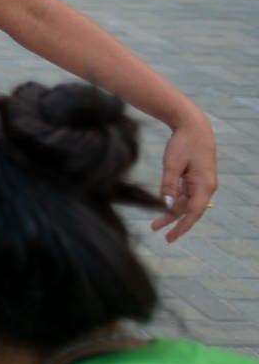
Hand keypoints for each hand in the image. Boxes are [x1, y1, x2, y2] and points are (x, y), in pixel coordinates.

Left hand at [151, 114, 216, 240]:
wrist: (193, 125)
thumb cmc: (183, 143)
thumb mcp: (172, 164)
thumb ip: (169, 185)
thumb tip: (165, 205)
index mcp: (204, 186)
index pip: (193, 212)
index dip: (182, 226)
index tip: (171, 238)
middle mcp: (206, 187)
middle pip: (189, 210)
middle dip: (174, 222)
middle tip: (160, 234)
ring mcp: (202, 183)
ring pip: (186, 203)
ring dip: (172, 213)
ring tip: (155, 224)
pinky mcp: (196, 178)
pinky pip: (186, 195)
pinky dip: (175, 202)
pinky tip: (163, 207)